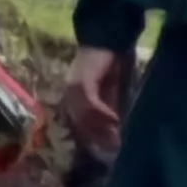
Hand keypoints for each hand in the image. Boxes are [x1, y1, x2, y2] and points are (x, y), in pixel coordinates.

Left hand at [70, 45, 131, 163]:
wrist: (107, 37)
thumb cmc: (109, 62)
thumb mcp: (109, 89)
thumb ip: (108, 107)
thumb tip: (115, 129)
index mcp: (73, 98)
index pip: (80, 124)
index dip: (93, 138)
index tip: (107, 150)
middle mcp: (69, 95)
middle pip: (81, 123)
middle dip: (97, 138)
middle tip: (113, 150)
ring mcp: (74, 88)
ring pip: (85, 116)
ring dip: (102, 129)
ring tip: (116, 139)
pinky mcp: (82, 82)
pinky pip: (92, 103)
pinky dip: (104, 113)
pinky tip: (116, 121)